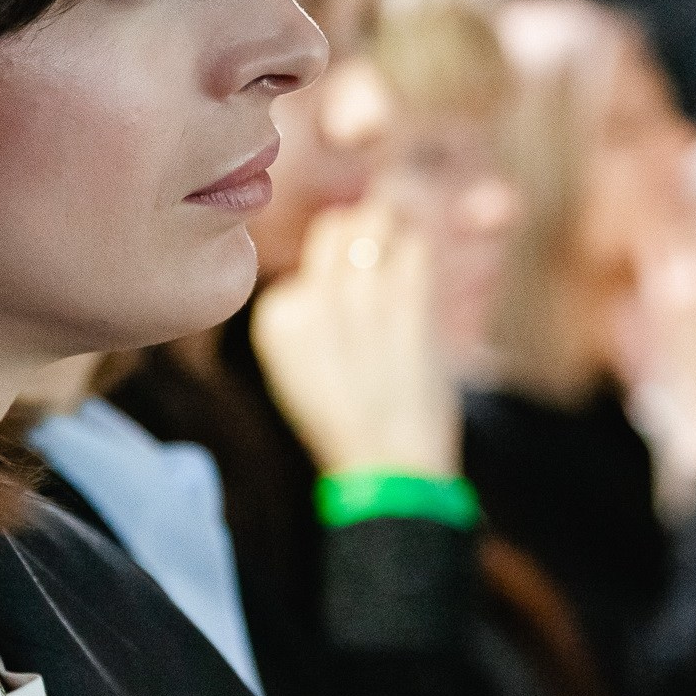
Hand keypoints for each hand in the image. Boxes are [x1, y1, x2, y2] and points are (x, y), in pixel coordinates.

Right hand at [252, 198, 459, 476]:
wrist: (387, 468)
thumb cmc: (347, 422)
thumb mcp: (301, 368)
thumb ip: (310, 311)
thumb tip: (343, 257)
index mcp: (275, 320)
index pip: (302, 263)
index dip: (334, 267)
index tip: (349, 289)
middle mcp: (311, 304)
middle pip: (339, 229)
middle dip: (364, 233)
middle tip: (381, 254)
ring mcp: (360, 301)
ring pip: (377, 228)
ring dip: (395, 236)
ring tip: (402, 257)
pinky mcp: (406, 307)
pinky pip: (415, 249)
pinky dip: (420, 252)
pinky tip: (419, 270)